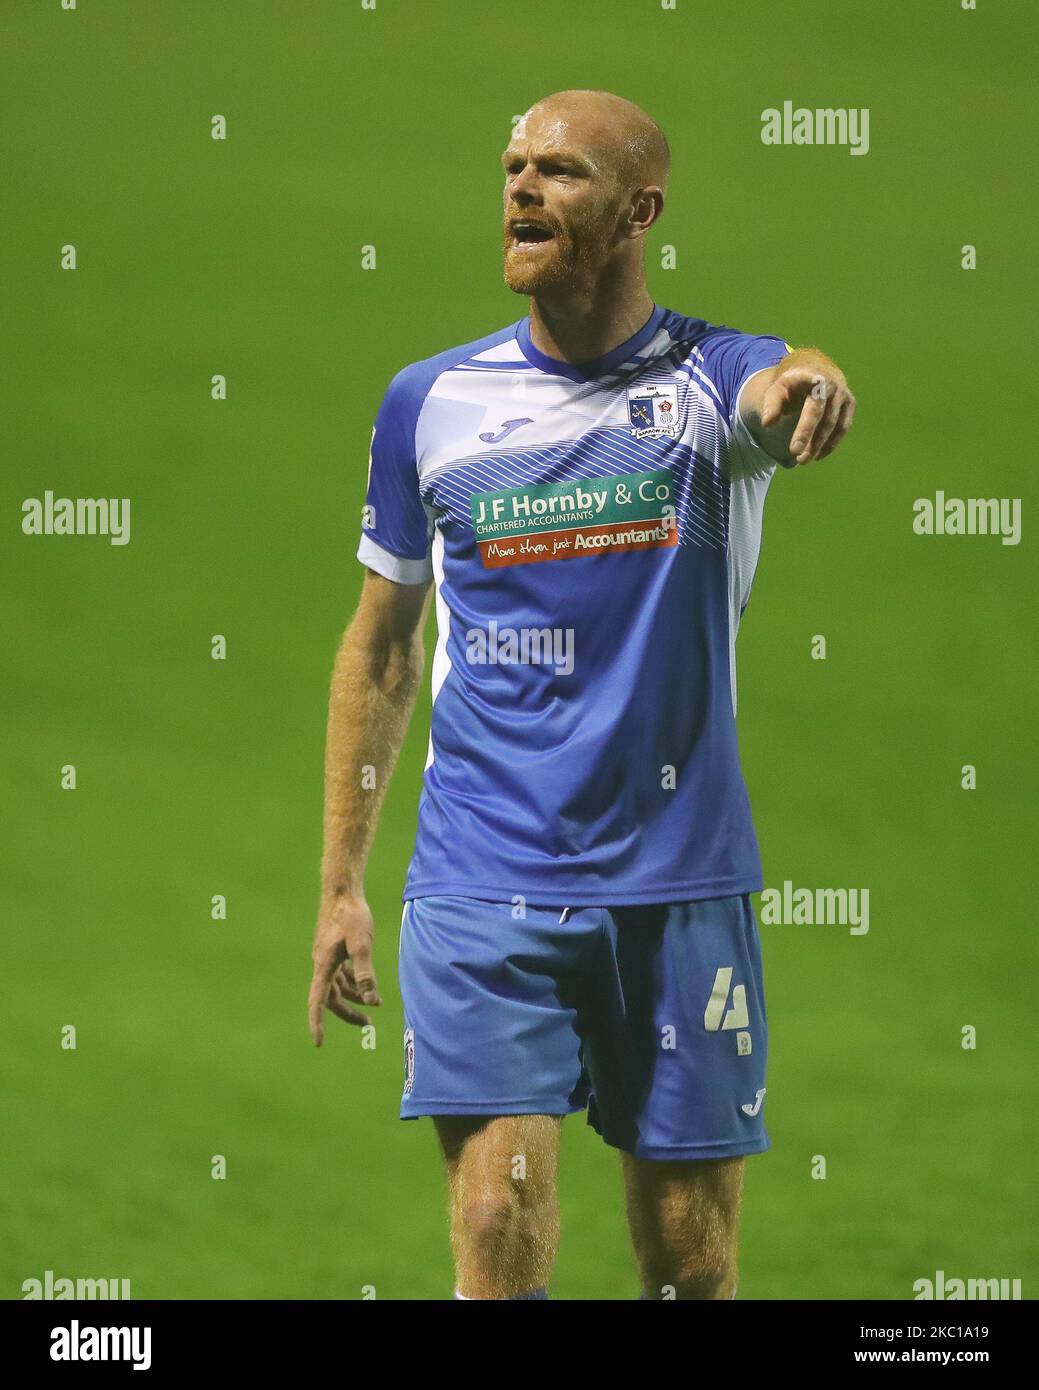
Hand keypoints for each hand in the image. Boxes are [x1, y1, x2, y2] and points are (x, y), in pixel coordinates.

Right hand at [308, 892, 380, 1044]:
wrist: (343, 890)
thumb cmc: (352, 915)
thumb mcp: (362, 944)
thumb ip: (365, 972)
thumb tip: (370, 1000)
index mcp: (324, 965)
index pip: (318, 1001)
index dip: (317, 1022)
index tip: (319, 1042)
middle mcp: (322, 964)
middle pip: (331, 998)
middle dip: (348, 1013)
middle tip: (368, 1024)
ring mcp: (327, 957)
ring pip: (337, 987)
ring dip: (353, 998)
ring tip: (374, 1005)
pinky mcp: (334, 949)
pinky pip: (341, 974)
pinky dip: (353, 983)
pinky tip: (366, 985)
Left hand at [760, 361, 855, 466]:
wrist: (812, 366)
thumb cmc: (791, 382)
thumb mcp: (777, 388)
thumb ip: (771, 404)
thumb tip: (767, 423)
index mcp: (817, 380)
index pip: (813, 409)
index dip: (805, 431)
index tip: (794, 450)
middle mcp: (834, 386)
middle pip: (827, 420)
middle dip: (814, 442)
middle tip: (800, 461)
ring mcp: (844, 395)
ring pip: (836, 426)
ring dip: (822, 446)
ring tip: (805, 460)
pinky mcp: (849, 404)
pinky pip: (843, 427)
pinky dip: (831, 443)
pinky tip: (818, 455)